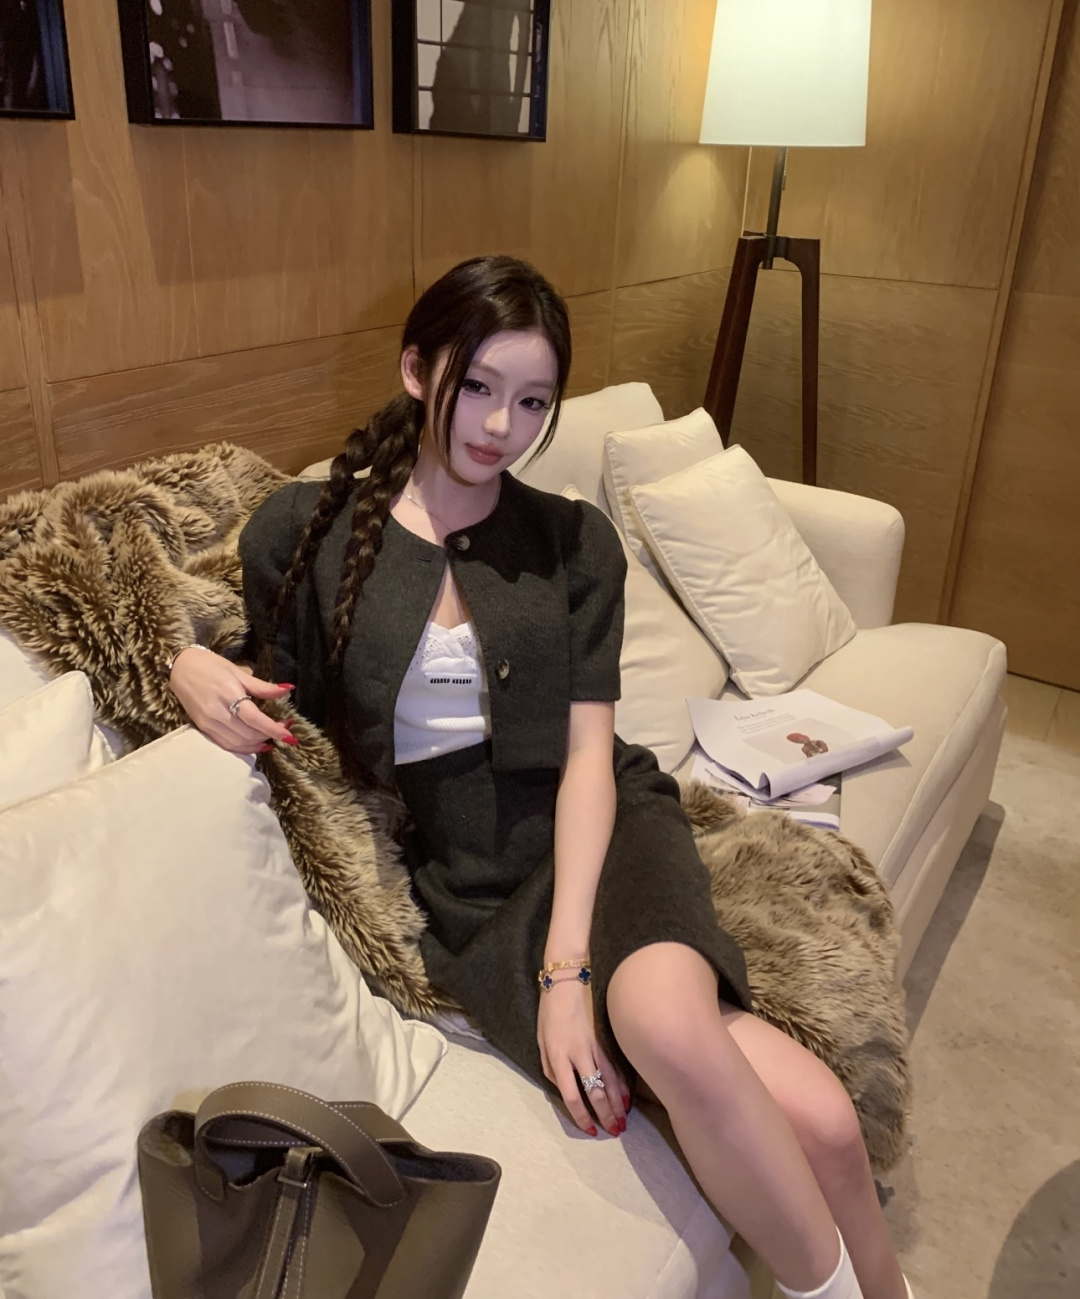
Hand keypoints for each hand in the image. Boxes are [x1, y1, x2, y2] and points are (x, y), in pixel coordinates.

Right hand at [168, 647, 295, 754]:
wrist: (180, 668)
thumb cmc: (211, 666)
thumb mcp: (238, 672)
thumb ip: (263, 686)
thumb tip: (288, 689)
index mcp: (228, 694)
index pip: (254, 719)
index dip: (274, 729)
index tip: (290, 736)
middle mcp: (217, 712)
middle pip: (248, 734)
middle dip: (269, 735)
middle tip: (283, 729)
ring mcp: (208, 723)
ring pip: (238, 743)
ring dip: (258, 744)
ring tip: (271, 738)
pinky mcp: (202, 728)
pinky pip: (226, 745)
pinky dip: (243, 748)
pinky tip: (255, 744)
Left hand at [537, 980, 628, 1137]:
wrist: (568, 977)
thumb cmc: (550, 1009)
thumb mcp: (541, 1039)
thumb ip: (550, 1067)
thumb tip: (563, 1088)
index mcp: (558, 1055)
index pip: (572, 1096)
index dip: (582, 1117)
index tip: (591, 1130)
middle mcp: (579, 1053)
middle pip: (596, 1092)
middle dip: (606, 1115)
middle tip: (615, 1131)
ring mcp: (596, 1044)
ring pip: (611, 1080)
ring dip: (618, 1104)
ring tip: (624, 1121)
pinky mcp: (607, 1036)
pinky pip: (618, 1065)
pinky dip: (623, 1084)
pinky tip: (628, 1097)